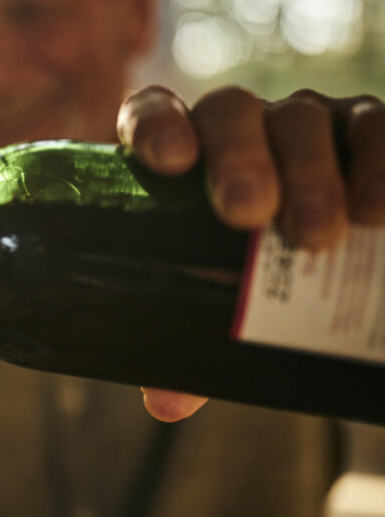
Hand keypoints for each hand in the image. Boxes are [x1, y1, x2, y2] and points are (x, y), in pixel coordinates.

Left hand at [117, 85, 384, 420]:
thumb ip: (190, 349)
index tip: (166, 162)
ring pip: (303, 120)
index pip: (155, 114)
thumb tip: (166, 402)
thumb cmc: (257, 288)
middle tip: (248, 215)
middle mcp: (245, 128)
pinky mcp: (371, 130)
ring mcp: (311, 123)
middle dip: (238, 159)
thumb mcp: (222, 314)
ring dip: (311, 174)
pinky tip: (380, 212)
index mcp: (188, 157)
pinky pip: (378, 128)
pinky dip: (380, 164)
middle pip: (231, 115)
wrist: (339, 283)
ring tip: (316, 236)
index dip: (155, 126)